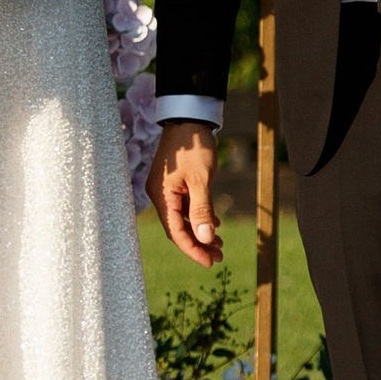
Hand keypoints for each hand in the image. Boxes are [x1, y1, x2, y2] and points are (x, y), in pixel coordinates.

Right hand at [153, 124, 221, 267]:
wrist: (189, 117)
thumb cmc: (194, 146)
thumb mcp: (201, 179)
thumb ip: (202, 210)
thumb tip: (205, 238)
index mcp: (162, 196)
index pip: (176, 232)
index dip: (193, 249)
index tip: (210, 261)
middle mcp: (160, 195)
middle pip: (178, 228)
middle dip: (199, 243)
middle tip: (219, 256)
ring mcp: (166, 190)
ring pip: (183, 218)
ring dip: (200, 231)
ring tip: (220, 244)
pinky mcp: (174, 183)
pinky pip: (185, 207)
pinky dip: (199, 216)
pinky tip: (215, 223)